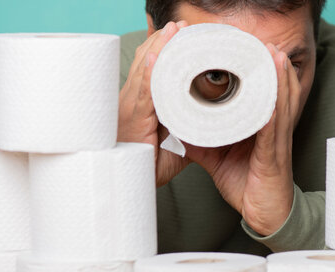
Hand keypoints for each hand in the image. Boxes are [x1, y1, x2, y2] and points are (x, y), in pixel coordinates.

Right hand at [118, 21, 189, 186]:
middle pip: (147, 61)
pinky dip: (150, 74)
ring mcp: (131, 108)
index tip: (180, 33)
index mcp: (141, 102)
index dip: (163, 48)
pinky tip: (157, 56)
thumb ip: (186, 128)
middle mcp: (133, 99)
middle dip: (164, 40)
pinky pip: (142, 93)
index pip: (151, 68)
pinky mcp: (134, 120)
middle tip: (183, 25)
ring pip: (145, 70)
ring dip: (160, 47)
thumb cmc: (147, 163)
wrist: (127, 183)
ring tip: (176, 29)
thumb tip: (208, 119)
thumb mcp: (173, 141)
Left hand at [186, 45, 300, 235]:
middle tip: (262, 43)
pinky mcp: (274, 158)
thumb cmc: (246, 185)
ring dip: (279, 78)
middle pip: (275, 93)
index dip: (258, 73)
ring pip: (280, 104)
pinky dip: (276, 109)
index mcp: (259, 128)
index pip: (260, 95)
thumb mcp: (217, 158)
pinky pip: (275, 130)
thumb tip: (178, 128)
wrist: (266, 215)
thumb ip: (201, 141)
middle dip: (270, 66)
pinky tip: (275, 94)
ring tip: (273, 54)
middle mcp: (272, 131)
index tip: (247, 51)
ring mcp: (275, 143)